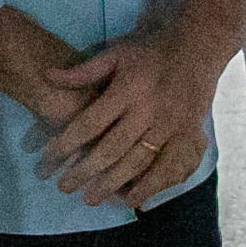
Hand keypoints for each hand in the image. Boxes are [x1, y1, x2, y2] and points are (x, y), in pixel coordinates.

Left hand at [40, 28, 223, 207]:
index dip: (68, 141)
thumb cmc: (150, 51)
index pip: (92, 121)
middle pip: (111, 147)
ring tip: (89, 198)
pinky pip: (166, 166)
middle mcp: (149, 109)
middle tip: (63, 187)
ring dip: (111, 183)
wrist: (198, 46)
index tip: (48, 157)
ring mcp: (170, 124)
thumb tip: (47, 76)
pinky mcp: (187, 133)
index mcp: (128, 88)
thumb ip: (84, 69)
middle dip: (85, 170)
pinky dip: (149, 185)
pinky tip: (131, 200)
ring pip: (137, 161)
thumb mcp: (116, 52)